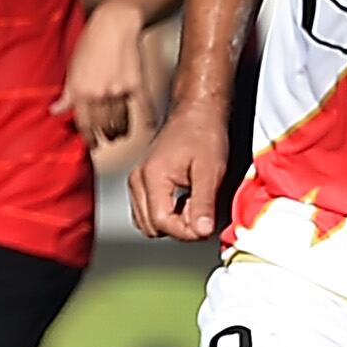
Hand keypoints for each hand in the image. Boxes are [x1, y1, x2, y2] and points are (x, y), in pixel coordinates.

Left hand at [57, 3, 145, 144]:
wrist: (113, 25)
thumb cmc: (91, 42)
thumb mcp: (72, 68)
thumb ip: (67, 93)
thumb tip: (56, 110)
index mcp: (82, 91)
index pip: (84, 124)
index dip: (88, 137)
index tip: (91, 143)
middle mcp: (100, 94)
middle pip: (103, 126)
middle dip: (103, 137)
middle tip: (104, 140)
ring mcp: (120, 91)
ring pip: (121, 120)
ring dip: (119, 131)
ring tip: (118, 135)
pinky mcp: (136, 84)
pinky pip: (144, 107)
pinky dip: (148, 119)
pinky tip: (149, 126)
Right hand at [129, 104, 229, 239]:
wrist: (196, 113)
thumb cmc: (203, 135)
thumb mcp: (210, 170)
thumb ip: (204, 203)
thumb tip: (202, 232)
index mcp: (151, 177)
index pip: (161, 223)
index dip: (186, 231)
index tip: (206, 226)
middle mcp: (137, 181)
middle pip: (152, 227)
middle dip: (179, 227)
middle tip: (201, 211)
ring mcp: (136, 182)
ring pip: (148, 223)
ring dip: (172, 222)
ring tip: (193, 202)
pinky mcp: (140, 182)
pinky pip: (148, 212)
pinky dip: (166, 213)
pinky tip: (184, 200)